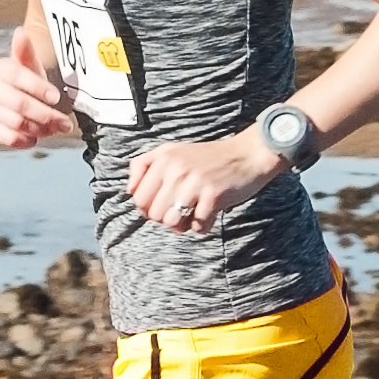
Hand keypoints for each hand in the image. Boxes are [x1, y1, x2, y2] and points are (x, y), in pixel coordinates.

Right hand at [0, 36, 71, 149]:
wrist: (26, 99)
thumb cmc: (32, 81)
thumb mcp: (33, 65)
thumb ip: (27, 52)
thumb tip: (20, 33)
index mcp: (0, 68)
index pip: (19, 76)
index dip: (39, 88)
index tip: (56, 97)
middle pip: (20, 104)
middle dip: (46, 115)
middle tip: (65, 123)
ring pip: (17, 123)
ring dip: (40, 129)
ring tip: (53, 128)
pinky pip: (7, 137)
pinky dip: (25, 140)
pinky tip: (35, 137)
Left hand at [122, 131, 284, 231]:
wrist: (248, 154)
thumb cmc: (209, 157)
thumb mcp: (173, 151)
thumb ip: (145, 165)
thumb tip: (130, 191)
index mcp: (162, 158)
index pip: (138, 198)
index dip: (149, 208)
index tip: (164, 205)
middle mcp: (175, 169)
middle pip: (154, 214)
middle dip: (166, 218)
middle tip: (181, 211)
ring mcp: (194, 182)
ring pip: (172, 222)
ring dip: (183, 225)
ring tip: (193, 215)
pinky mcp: (213, 195)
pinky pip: (197, 226)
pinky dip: (202, 226)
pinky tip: (209, 215)